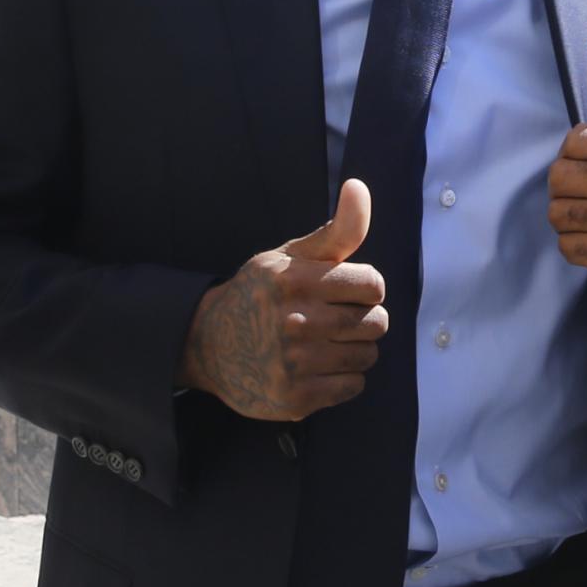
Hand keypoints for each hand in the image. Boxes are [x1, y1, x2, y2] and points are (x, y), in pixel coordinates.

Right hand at [179, 179, 388, 421]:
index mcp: (295, 281)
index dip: (363, 287)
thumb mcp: (291, 256)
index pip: (374, 284)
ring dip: (353, 349)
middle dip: (361, 318)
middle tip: (330, 318)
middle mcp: (294, 321)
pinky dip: (342, 378)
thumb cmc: (262, 294)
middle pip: (377, 322)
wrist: (209, 344)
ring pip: (368, 355)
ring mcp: (295, 364)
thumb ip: (336, 229)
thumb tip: (358, 187)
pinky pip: (354, 385)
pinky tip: (316, 368)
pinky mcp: (296, 399)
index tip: (342, 291)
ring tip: (322, 342)